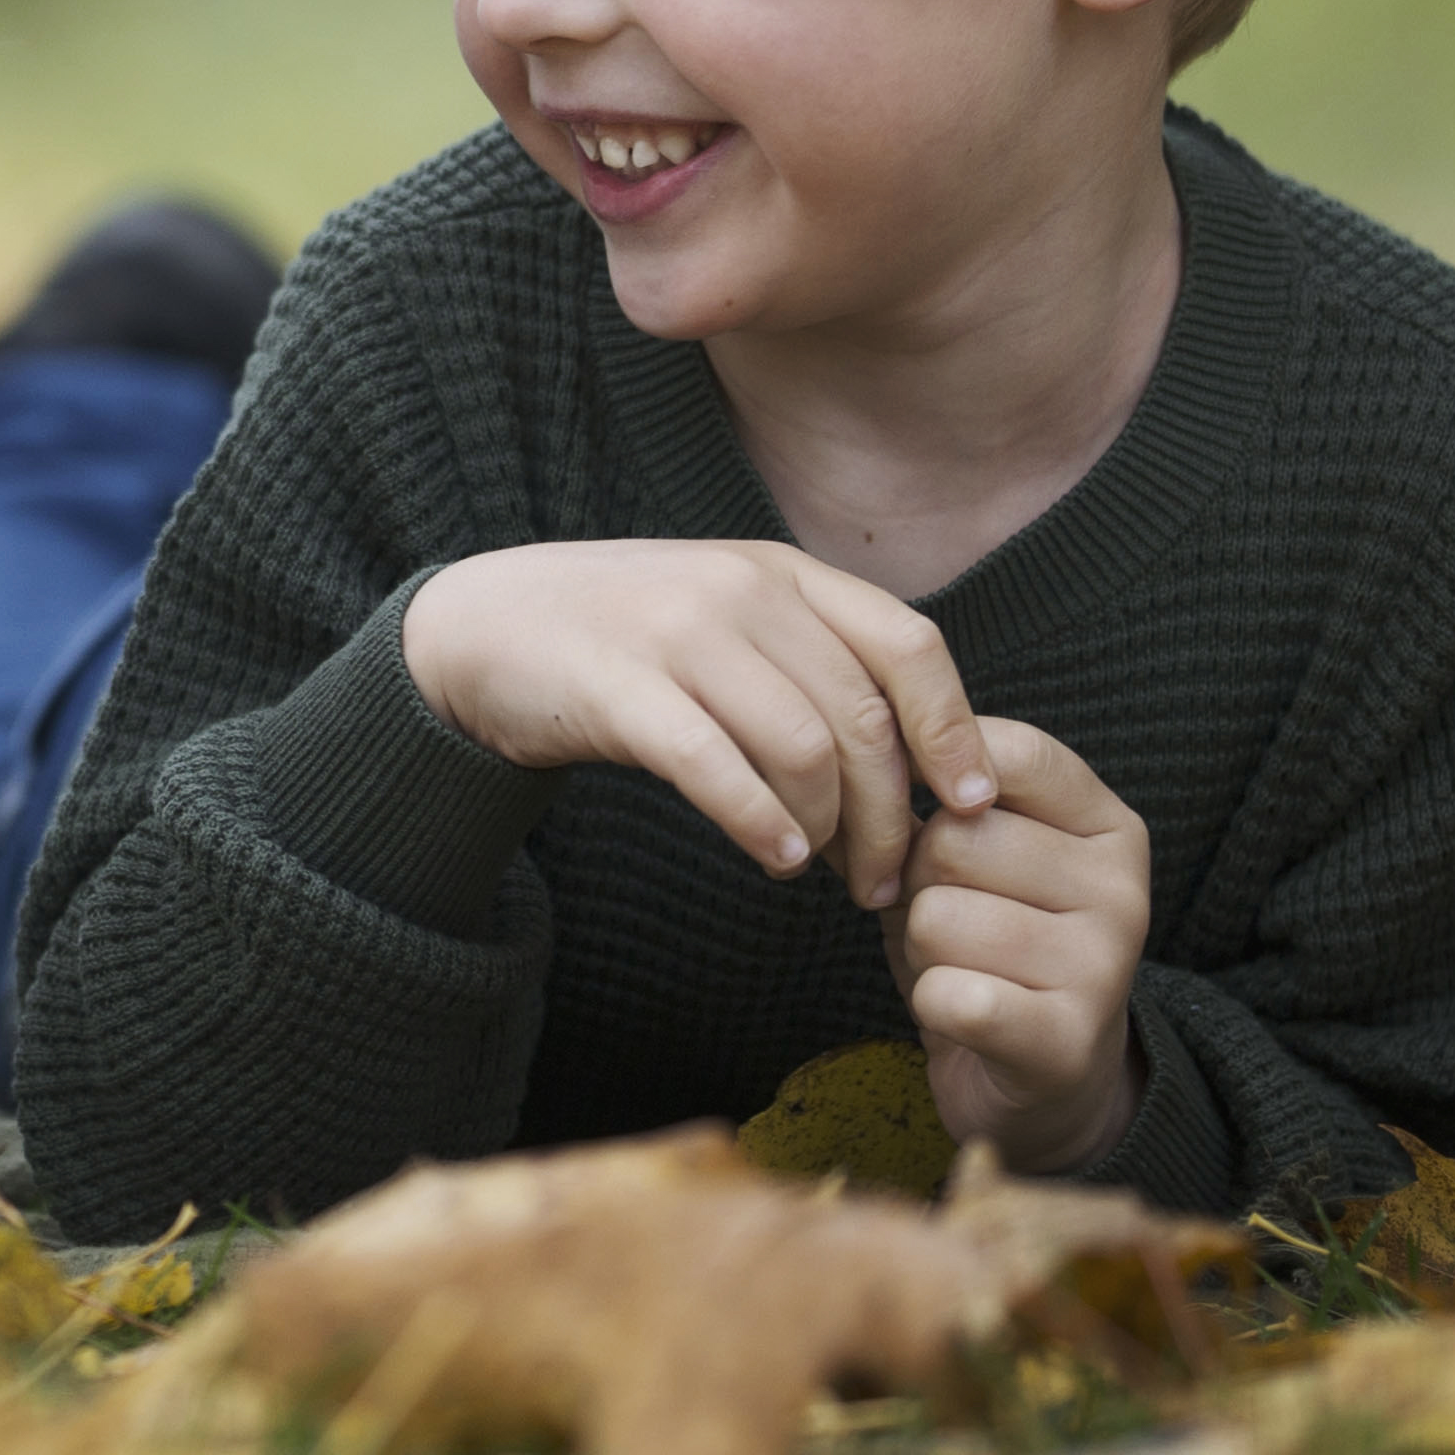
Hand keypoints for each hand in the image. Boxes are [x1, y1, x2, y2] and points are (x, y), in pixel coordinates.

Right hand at [398, 539, 999, 909]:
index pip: (908, 645)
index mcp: (782, 572)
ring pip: (801, 748)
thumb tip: (916, 764)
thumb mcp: (729, 622)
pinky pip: (714, 765)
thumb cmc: (626, 643)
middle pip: (860, 716)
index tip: (969, 805)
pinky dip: (759, 823)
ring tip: (822, 875)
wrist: (485, 626)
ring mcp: (676, 633)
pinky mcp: (617, 687)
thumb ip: (813, 664)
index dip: (954, 729)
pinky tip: (775, 861)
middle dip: (890, 815)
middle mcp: (740, 590)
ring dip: (828, 830)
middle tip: (881, 881)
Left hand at [877, 717, 1149, 1173]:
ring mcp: (1103, 969)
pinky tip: (963, 1016)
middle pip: (954, 839)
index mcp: (1110, 827)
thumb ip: (930, 795)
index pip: (1009, 754)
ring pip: (937, 917)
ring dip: (922, 951)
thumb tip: (855, 743)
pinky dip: (931, 1003)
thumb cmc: (994, 946)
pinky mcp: (1066, 1043)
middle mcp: (1123, 890)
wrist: (1041, 1083)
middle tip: (953, 925)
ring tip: (964, 970)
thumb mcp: (973, 857)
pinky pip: (948, 994)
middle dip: (919, 884)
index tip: (924, 822)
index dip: (932, 781)